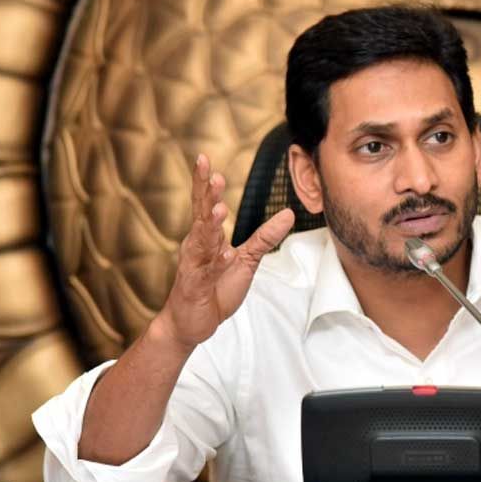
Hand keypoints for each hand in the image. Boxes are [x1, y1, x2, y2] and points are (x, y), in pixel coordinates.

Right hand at [156, 153, 294, 348]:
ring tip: (219, 208)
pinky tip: (223, 250)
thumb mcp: (246, 260)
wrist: (192, 322)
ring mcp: (194, 265)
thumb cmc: (214, 289)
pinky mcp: (195, 285)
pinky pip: (205, 270)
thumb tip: (288, 213)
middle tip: (210, 172)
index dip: (204, 183)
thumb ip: (264, 237)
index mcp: (206, 237)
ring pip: (201, 240)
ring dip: (209, 223)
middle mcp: (197, 246)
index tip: (204, 159)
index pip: (205, 204)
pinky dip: (214, 260)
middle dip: (205, 194)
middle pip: (199, 214)